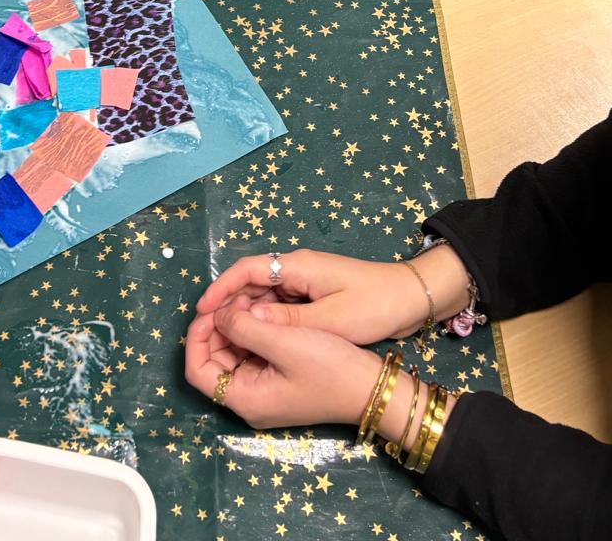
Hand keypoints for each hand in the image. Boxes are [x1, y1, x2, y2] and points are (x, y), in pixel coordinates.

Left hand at [186, 295, 381, 429]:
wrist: (371, 386)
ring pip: (233, 356)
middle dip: (216, 328)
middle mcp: (249, 400)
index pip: (197, 371)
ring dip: (234, 327)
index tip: (209, 309)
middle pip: (213, 362)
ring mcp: (265, 392)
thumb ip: (244, 326)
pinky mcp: (279, 381)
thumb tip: (217, 314)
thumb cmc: (328, 367)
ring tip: (247, 300)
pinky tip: (261, 312)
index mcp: (244, 398)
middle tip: (233, 300)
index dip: (195, 337)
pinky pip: (252, 356)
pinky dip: (251, 333)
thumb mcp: (284, 342)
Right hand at [196, 247, 462, 343]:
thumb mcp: (330, 319)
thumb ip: (286, 320)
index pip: (246, 271)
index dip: (220, 290)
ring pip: (262, 297)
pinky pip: (278, 306)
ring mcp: (304, 283)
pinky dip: (263, 321)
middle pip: (250, 283)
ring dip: (244, 316)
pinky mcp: (312, 296)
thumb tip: (242, 319)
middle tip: (208, 336)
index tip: (200, 313)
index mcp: (296, 267)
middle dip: (227, 307)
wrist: (411, 299)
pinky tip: (254, 342)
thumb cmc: (373, 305)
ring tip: (225, 343)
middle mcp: (295, 270)